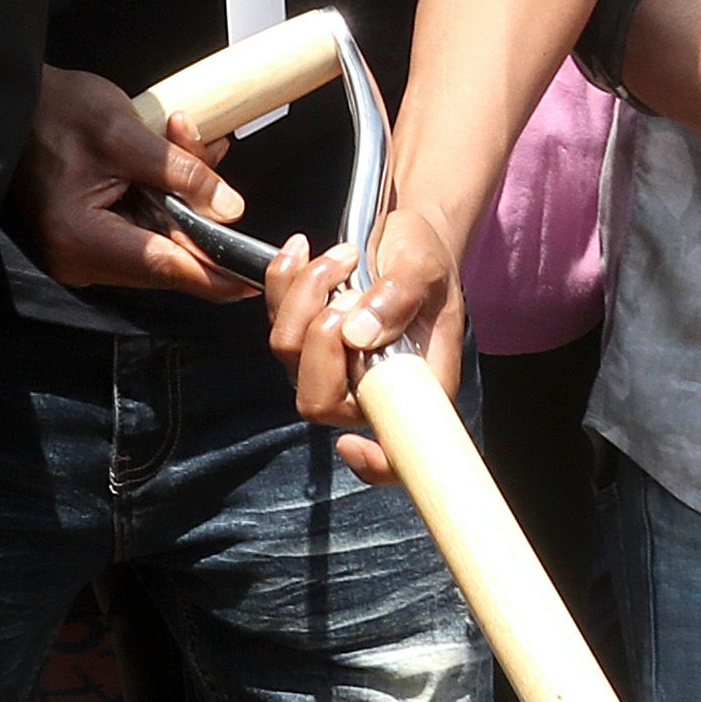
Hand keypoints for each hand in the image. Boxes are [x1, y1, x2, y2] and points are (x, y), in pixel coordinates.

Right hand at [18, 66, 257, 296]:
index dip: (217, 273)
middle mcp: (79, 258)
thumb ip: (181, 174)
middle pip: (167, 259)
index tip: (254, 279)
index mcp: (82, 238)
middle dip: (200, 215)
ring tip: (187, 146)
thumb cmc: (56, 112)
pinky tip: (173, 162)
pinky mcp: (89, 239)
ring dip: (183, 202)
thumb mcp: (126, 133)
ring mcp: (82, 252)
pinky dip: (165, 202)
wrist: (16, 104)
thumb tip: (229, 209)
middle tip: (211, 157)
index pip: (167, 267)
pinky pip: (143, 231)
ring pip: (160, 243)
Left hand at [262, 199, 465, 482]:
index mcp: (413, 389)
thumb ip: (398, 298)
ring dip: (305, 294)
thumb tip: (358, 335)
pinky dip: (283, 279)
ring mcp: (329, 365)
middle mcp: (367, 388)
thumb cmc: (427, 260)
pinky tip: (302, 248)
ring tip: (342, 257)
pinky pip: (273, 318)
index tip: (350, 445)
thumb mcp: (424, 269)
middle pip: (317, 400)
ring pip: (288, 351)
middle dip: (320, 339)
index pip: (394, 452)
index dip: (373, 464)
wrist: (407, 237)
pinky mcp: (301, 336)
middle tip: (349, 293)